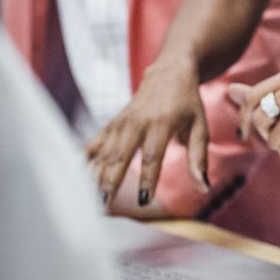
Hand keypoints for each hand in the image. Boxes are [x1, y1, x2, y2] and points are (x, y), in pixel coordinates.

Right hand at [86, 58, 208, 206]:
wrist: (170, 72)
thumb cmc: (188, 103)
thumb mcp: (200, 126)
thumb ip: (198, 158)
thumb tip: (204, 188)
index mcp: (162, 123)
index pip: (153, 156)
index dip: (148, 179)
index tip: (144, 201)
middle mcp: (138, 122)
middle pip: (121, 156)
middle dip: (112, 182)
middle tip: (104, 207)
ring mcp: (122, 122)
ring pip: (106, 153)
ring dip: (97, 177)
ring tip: (90, 202)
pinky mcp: (112, 123)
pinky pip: (95, 144)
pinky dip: (85, 160)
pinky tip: (75, 179)